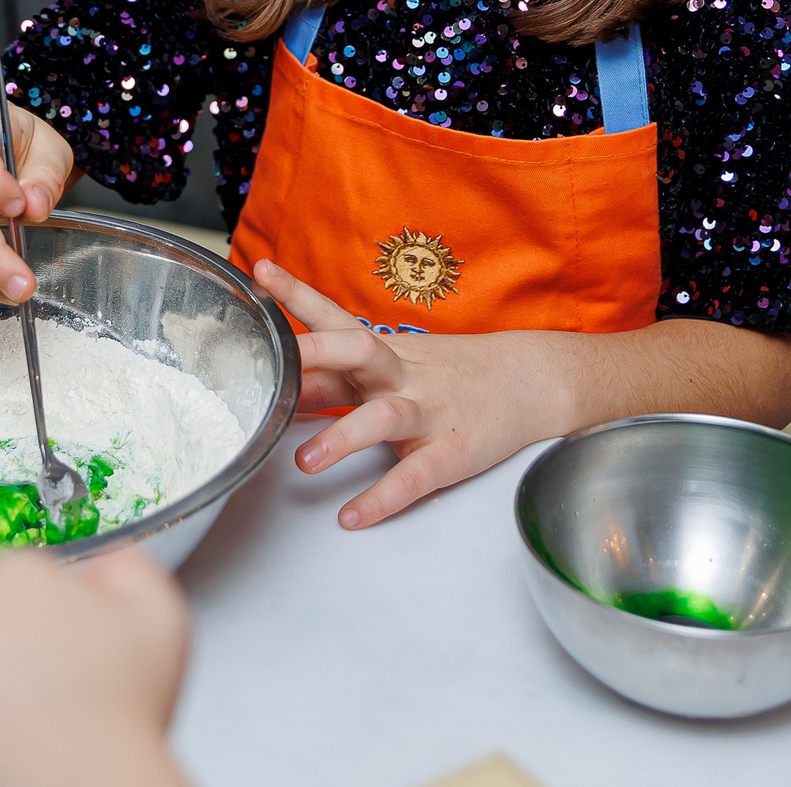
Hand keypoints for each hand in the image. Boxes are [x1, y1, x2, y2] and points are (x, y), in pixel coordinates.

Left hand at [257, 259, 569, 529]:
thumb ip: (338, 374)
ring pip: (383, 418)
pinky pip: (414, 476)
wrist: (530, 381)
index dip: (296, 296)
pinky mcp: (451, 452)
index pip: (334, 317)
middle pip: (358, 353)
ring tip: (304, 462)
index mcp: (384, 352)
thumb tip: (278, 379)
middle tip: (275, 368)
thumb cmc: (451, 372)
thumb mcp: (395, 363)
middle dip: (317, 356)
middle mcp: (402, 375)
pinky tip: (353, 516)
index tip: (259, 274)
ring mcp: (428, 412)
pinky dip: (382, 498)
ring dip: (342, 437)